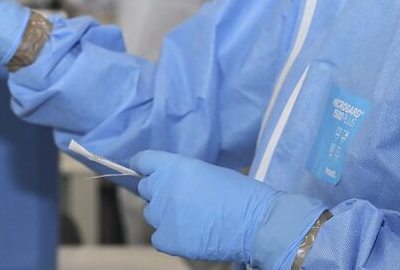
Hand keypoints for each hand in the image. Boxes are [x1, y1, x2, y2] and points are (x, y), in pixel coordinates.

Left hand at [132, 151, 324, 267]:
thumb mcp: (206, 171)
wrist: (257, 223)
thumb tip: (170, 181)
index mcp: (173, 166)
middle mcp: (163, 187)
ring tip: (190, 219)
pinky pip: (158, 238)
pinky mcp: (168, 239)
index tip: (146, 171)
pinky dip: (170, 238)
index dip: (144, 167)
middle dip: (159, 193)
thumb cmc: (240, 194)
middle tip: (181, 200)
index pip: (142, 161)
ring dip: (165, 215)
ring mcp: (163, 214)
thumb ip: (181, 174)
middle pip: (146, 189)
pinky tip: (189, 235)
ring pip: (152, 214)